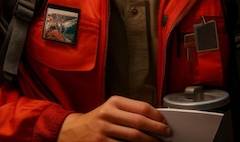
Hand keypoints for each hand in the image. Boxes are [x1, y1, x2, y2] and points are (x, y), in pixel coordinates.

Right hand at [57, 95, 171, 140]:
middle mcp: (108, 114)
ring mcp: (104, 130)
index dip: (157, 116)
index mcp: (114, 102)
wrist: (73, 131)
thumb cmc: (97, 120)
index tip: (165, 122)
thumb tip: (155, 118)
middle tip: (167, 133)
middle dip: (157, 129)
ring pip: (134, 137)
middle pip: (139, 122)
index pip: (141, 107)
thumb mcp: (111, 109)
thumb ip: (129, 111)